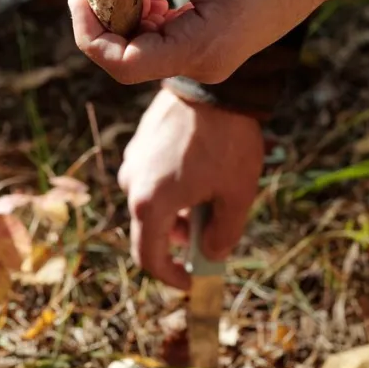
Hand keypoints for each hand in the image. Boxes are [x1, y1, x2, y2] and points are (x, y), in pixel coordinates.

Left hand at [69, 0, 362, 84]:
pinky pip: (167, 36)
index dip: (89, 32)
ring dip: (129, 8)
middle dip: (107, 15)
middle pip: (130, 56)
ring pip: (146, 45)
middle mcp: (207, 63)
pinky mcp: (216, 44)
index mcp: (206, 45)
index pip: (124, 63)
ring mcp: (213, 57)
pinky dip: (151, 9)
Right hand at [117, 88, 263, 288]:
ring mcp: (133, 161)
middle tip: (211, 233)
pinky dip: (171, 187)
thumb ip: (223, 235)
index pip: (148, 258)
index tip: (192, 281)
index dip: (170, 277)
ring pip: (151, 202)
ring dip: (176, 212)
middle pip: (150, 229)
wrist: (214, 86)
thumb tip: (210, 256)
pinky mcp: (139, 142)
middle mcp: (132, 184)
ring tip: (211, 197)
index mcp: (150, 205)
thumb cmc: (227, 142)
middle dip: (179, 240)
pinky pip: (151, 176)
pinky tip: (201, 172)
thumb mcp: (237, 195)